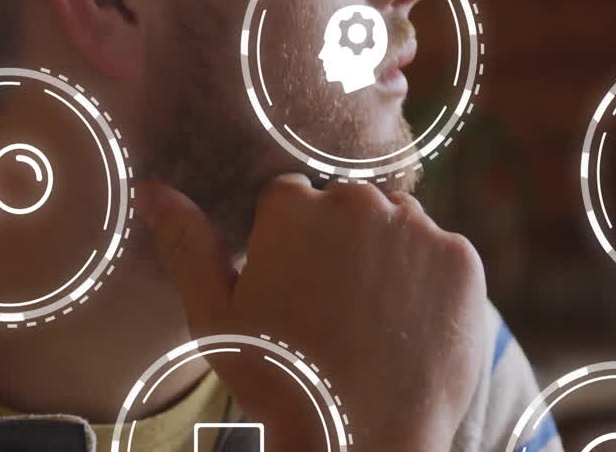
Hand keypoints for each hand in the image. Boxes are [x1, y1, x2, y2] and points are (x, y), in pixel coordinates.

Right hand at [141, 174, 487, 451]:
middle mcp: (358, 202)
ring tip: (373, 318)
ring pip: (399, 224)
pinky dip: (431, 281)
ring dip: (389, 254)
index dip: (292, 247)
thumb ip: (188, 243)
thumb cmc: (278, 380)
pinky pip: (443, 254)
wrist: (359, 439)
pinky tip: (410, 324)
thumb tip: (152, 189)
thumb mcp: (215, 315)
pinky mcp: (462, 259)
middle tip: (335, 308)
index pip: (294, 200)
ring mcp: (416, 229)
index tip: (296, 289)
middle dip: (343, 242)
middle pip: (350, 205)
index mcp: (292, 206)